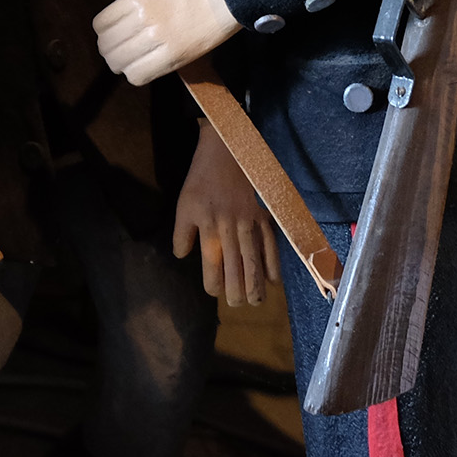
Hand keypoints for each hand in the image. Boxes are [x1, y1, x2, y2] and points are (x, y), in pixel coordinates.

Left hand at [92, 0, 239, 85]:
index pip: (102, 23)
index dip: (102, 28)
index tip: (108, 29)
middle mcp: (145, 22)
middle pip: (108, 45)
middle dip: (107, 47)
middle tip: (114, 47)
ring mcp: (161, 41)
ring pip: (122, 63)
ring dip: (120, 63)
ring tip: (125, 60)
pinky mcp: (178, 57)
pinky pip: (142, 75)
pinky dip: (136, 73)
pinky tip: (140, 67)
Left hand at [174, 122, 279, 304]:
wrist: (225, 151)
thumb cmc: (200, 180)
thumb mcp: (183, 205)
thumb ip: (182, 233)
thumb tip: (183, 256)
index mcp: (208, 227)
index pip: (212, 264)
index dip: (213, 283)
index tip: (214, 291)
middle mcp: (230, 228)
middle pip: (236, 267)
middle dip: (237, 290)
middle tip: (237, 304)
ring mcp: (249, 222)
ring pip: (254, 259)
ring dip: (256, 283)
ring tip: (256, 301)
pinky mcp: (262, 215)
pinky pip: (270, 243)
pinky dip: (273, 262)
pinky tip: (273, 280)